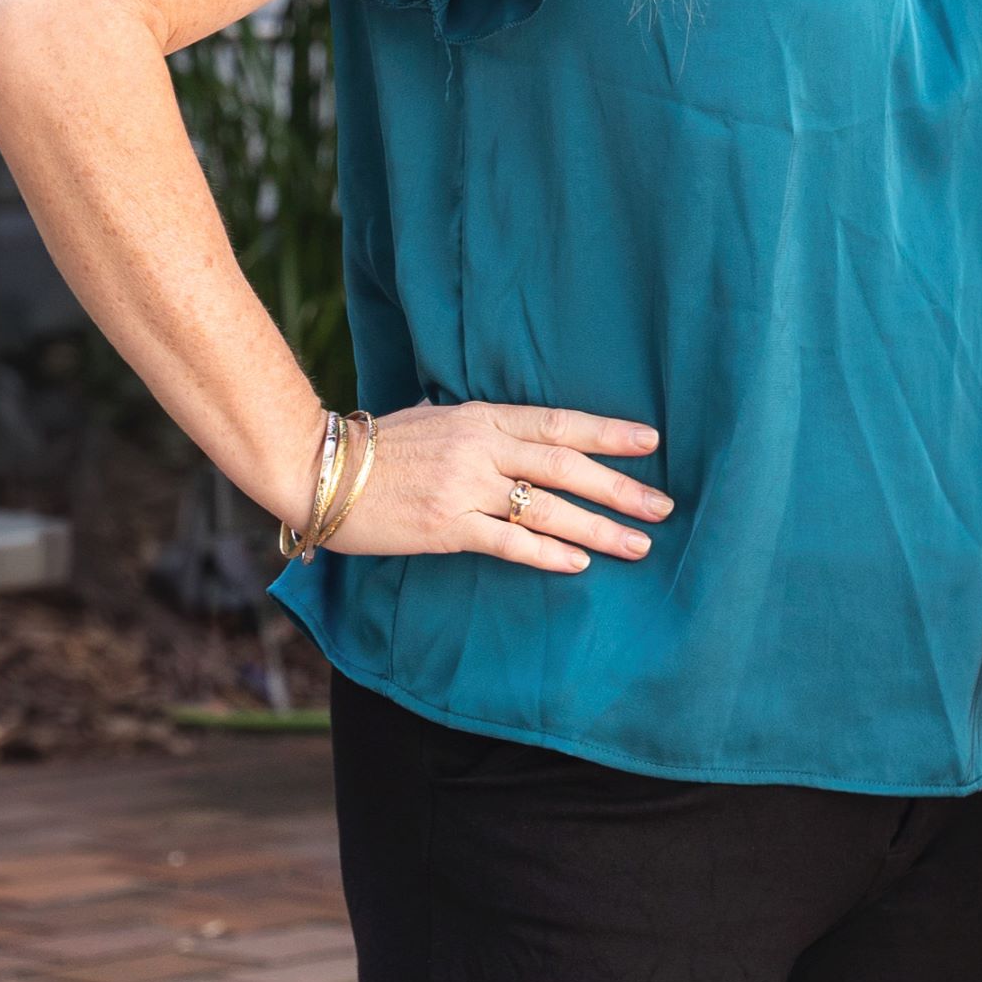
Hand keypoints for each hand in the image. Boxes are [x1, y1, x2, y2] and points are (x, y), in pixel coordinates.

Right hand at [317, 403, 670, 568]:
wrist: (319, 468)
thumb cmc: (378, 446)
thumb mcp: (437, 419)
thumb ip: (482, 427)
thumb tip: (522, 437)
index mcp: (482, 416)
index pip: (559, 423)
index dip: (608, 433)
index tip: (651, 442)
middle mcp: (481, 448)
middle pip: (566, 467)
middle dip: (620, 488)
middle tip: (662, 506)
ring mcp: (465, 487)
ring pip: (548, 508)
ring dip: (598, 529)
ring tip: (637, 545)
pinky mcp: (446, 527)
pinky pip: (509, 541)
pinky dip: (547, 553)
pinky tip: (579, 564)